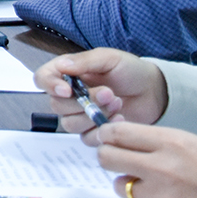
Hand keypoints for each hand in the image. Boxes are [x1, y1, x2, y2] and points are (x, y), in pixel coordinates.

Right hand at [35, 48, 168, 134]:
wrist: (154, 91)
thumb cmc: (130, 70)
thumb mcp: (108, 58)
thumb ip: (84, 61)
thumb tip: (62, 66)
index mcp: (67, 73)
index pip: (42, 79)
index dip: (49, 86)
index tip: (67, 90)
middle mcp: (69, 95)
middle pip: (57, 106)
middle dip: (83, 102)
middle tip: (109, 93)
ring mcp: (80, 115)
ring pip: (70, 124)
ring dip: (94, 115)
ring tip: (117, 103)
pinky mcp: (94, 131)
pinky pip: (87, 138)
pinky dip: (103, 130)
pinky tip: (119, 118)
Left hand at [95, 121, 196, 197]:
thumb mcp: (186, 141)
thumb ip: (151, 140)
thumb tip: (114, 139)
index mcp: (168, 141)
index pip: (117, 133)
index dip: (105, 134)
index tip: (106, 137)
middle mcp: (161, 166)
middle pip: (107, 158)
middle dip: (108, 157)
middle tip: (116, 160)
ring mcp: (161, 195)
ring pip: (120, 187)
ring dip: (130, 186)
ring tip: (154, 185)